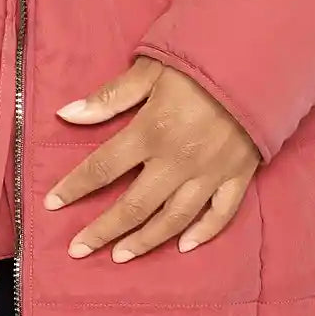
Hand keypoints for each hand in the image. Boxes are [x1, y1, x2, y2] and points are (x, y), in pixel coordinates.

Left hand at [44, 56, 258, 261]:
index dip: (74, 187)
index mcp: (151, 132)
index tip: (52, 203)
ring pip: (172, 219)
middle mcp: (177, 160)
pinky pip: (220, 214)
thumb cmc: (201, 60)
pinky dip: (203, 233)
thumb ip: (110, 97)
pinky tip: (185, 246)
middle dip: (102, 230)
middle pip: (133, 205)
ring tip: (120, 256)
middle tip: (78, 249)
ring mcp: (210, 172)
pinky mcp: (239, 175)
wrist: (262, 59)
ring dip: (144, 240)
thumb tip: (67, 114)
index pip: (102, 168)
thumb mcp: (150, 70)